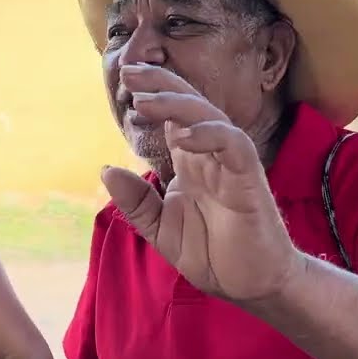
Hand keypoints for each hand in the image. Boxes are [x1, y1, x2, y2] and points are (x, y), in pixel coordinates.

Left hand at [102, 63, 304, 303]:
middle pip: (189, 105)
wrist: (251, 287)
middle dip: (160, 84)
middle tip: (129, 72)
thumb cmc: (214, 256)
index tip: (125, 77)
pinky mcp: (249, 181)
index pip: (172, 116)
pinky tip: (183, 136)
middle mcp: (210, 157)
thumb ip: (137, 203)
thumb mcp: (162, 230)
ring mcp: (231, 166)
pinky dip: (210, 135)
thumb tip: (106, 170)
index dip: (153, 93)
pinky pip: (233, 145)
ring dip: (177, 105)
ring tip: (144, 101)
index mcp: (190, 164)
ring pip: (209, 117)